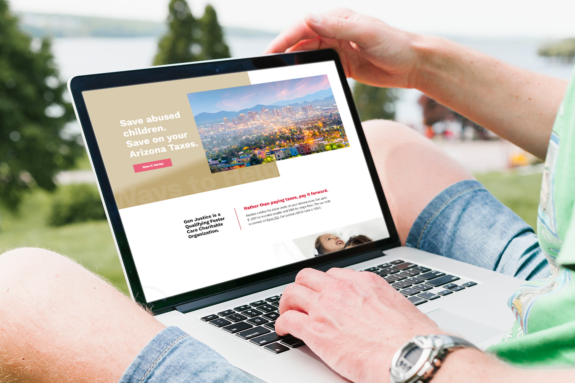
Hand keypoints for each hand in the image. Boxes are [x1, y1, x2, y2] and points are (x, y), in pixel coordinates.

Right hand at [264, 8, 423, 88]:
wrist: (414, 63)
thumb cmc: (394, 45)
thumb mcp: (366, 34)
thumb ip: (337, 27)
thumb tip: (309, 18)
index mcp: (338, 18)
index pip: (303, 26)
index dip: (283, 39)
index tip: (268, 53)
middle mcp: (335, 30)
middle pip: (302, 41)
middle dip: (284, 52)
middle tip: (267, 68)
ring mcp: (339, 47)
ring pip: (309, 54)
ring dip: (294, 63)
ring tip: (278, 76)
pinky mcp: (344, 63)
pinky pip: (320, 66)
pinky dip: (308, 72)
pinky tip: (298, 81)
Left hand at [276, 268, 440, 382]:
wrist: (410, 354)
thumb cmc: (413, 337)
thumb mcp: (400, 307)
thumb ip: (383, 304)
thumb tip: (385, 314)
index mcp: (365, 282)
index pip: (334, 274)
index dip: (325, 286)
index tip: (323, 294)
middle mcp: (342, 289)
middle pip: (307, 277)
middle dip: (301, 288)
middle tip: (300, 301)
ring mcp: (326, 307)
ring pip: (292, 293)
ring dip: (287, 303)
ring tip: (287, 313)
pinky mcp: (316, 330)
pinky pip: (288, 319)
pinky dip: (282, 324)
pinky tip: (284, 330)